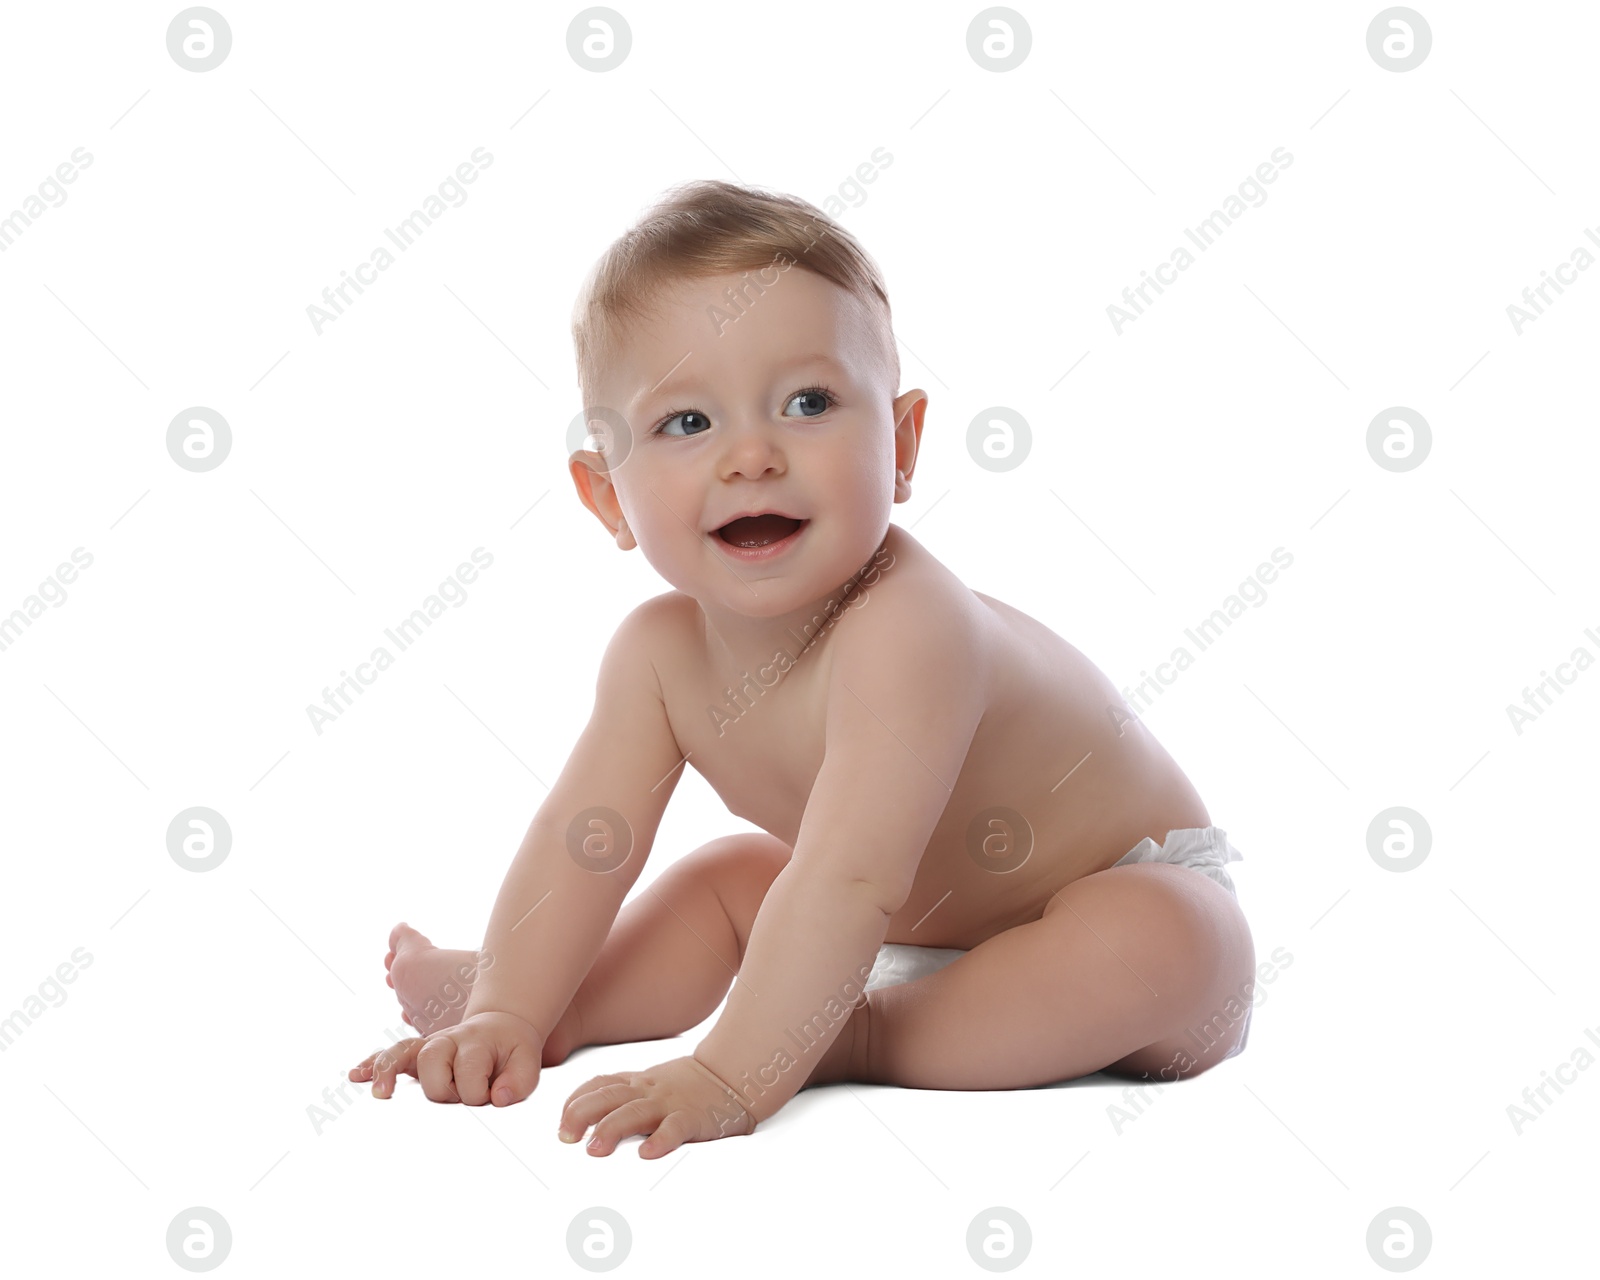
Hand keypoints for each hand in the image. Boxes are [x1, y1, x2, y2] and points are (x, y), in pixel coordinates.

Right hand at [348, 1011, 543, 1105]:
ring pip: (402, 1053)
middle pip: (431, 1065)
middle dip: (445, 1089)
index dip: (480, 1093)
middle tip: (464, 1095)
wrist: (502, 1026)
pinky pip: (390, 1055)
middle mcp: (448, 1039)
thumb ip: (519, 1081)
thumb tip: (498, 1098)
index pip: (468, 1075)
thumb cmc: (513, 1050)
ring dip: (388, 1070)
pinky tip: (356, 1076)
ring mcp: (429, 1045)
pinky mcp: (416, 1054)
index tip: (493, 1096)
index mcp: (476, 1041)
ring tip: (380, 1092)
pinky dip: (373, 1064)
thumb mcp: (528, 1062)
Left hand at [557, 1054, 755, 1157]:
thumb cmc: (687, 1086)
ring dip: (611, 1129)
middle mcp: (648, 1091)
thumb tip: (584, 1119)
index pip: (598, 1085)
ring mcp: (669, 1104)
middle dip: (581, 1114)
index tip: (561, 1122)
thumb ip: (623, 1095)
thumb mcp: (651, 1083)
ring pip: (635, 1112)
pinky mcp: (692, 1118)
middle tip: (565, 1137)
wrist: (732, 1076)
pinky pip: (674, 1128)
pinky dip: (660, 1141)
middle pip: (608, 1096)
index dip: (575, 1101)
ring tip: (594, 1149)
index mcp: (637, 1082)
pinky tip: (647, 1154)